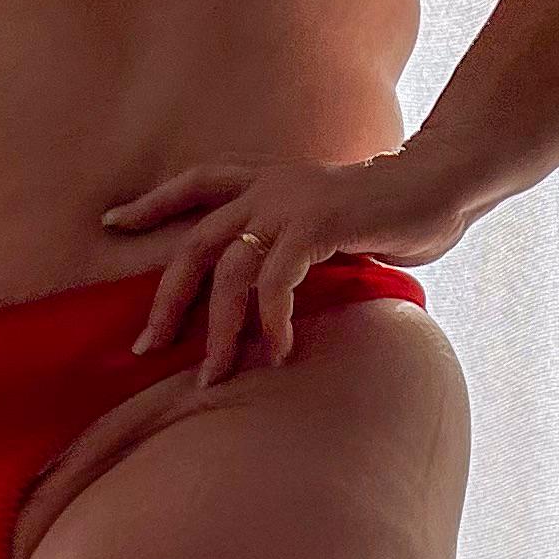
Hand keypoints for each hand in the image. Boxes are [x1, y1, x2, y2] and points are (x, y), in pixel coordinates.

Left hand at [98, 148, 467, 389]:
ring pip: (231, 271)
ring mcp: (292, 202)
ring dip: (220, 330)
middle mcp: (270, 187)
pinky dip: (271, 321)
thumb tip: (266, 294)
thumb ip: (294, 249)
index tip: (114, 222)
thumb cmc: (392, 213)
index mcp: (268, 182)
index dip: (154, 202)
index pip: (196, 183)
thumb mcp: (329, 227)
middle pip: (196, 244)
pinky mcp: (318, 222)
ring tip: (214, 376)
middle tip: (147, 347)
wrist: (444, 184)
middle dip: (168, 300)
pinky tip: (277, 352)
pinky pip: (277, 279)